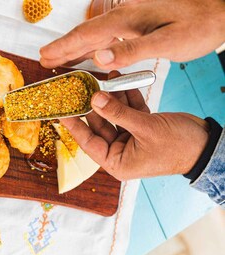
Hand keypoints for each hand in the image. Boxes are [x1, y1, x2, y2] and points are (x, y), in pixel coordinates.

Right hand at [40, 0, 224, 69]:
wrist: (217, 11)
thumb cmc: (197, 25)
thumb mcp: (168, 42)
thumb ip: (133, 50)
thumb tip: (100, 58)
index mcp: (126, 20)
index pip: (87, 35)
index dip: (64, 47)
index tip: (45, 55)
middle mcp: (123, 18)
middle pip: (85, 34)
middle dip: (63, 47)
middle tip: (43, 58)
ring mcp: (129, 21)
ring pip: (94, 36)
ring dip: (74, 48)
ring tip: (57, 58)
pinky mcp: (135, 26)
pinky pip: (106, 38)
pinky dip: (92, 48)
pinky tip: (88, 56)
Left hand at [60, 71, 209, 180]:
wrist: (207, 145)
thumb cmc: (179, 146)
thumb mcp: (146, 128)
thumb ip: (119, 113)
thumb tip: (95, 99)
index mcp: (117, 162)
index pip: (88, 142)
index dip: (75, 126)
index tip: (62, 111)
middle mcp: (120, 151)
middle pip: (100, 125)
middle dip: (94, 105)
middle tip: (83, 86)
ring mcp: (130, 138)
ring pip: (114, 115)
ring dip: (110, 97)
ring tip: (103, 77)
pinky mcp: (140, 127)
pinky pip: (128, 110)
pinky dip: (126, 96)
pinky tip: (119, 80)